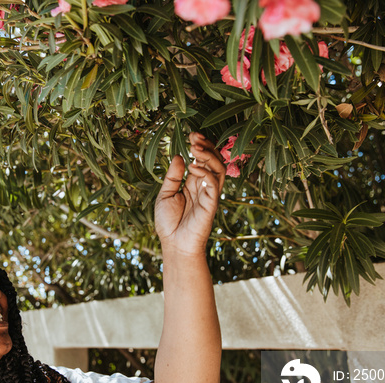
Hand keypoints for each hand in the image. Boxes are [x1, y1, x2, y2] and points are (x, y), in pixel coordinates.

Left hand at [154, 132, 225, 255]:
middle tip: (195, 137)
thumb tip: (178, 156)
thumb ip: (172, 176)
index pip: (203, 160)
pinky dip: (206, 172)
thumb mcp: (165, 195)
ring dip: (209, 156)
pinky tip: (192, 167)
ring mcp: (209, 195)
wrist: (173, 245)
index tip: (191, 135)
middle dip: (207, 146)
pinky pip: (214, 184)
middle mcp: (204, 187)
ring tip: (194, 148)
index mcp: (194, 183)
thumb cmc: (168, 223)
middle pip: (214, 160)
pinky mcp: (211, 204)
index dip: (200, 147)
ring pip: (219, 169)